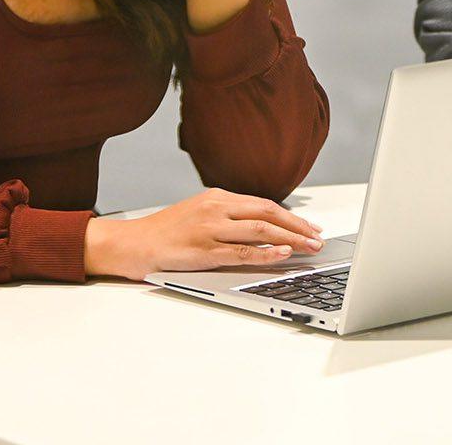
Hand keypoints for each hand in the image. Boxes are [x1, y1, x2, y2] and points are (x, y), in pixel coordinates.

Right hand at [85, 188, 324, 280]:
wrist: (133, 243)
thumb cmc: (166, 231)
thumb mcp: (199, 212)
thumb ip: (228, 215)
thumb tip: (263, 227)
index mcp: (217, 196)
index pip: (264, 204)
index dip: (292, 216)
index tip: (310, 227)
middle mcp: (216, 208)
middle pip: (268, 214)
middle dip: (298, 226)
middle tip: (318, 238)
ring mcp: (210, 229)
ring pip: (260, 231)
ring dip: (290, 239)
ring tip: (310, 247)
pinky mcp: (204, 250)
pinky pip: (241, 252)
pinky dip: (265, 253)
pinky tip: (282, 254)